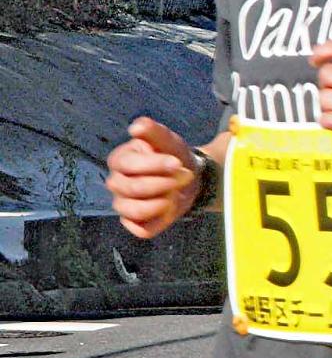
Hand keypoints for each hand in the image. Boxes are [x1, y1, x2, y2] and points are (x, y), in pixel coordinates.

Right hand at [106, 118, 197, 238]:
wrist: (189, 177)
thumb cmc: (173, 156)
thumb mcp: (167, 140)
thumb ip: (153, 131)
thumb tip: (135, 128)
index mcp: (119, 160)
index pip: (129, 165)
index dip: (155, 165)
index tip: (177, 162)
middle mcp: (116, 183)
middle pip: (133, 189)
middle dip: (164, 183)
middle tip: (182, 176)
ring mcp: (122, 204)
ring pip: (135, 211)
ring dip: (163, 202)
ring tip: (174, 191)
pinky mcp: (134, 223)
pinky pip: (142, 229)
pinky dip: (161, 220)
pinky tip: (169, 206)